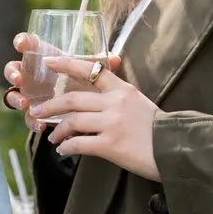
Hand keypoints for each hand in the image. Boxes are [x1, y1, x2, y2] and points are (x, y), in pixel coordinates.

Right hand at [2, 34, 122, 133]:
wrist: (85, 109)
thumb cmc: (85, 84)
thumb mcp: (91, 74)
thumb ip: (100, 67)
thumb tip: (115, 59)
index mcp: (44, 59)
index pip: (28, 46)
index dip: (22, 42)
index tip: (22, 45)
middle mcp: (33, 75)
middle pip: (13, 68)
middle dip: (13, 72)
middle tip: (20, 78)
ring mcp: (30, 94)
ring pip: (14, 94)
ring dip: (16, 98)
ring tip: (25, 104)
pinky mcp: (34, 112)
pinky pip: (27, 117)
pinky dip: (32, 121)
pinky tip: (41, 125)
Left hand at [34, 55, 161, 181]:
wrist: (176, 149)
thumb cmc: (158, 129)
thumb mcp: (138, 103)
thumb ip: (117, 97)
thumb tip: (94, 100)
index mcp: (122, 89)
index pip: (90, 70)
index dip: (66, 64)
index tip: (48, 62)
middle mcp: (115, 103)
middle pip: (72, 99)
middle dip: (50, 106)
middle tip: (36, 111)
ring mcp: (112, 124)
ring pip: (72, 121)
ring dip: (57, 130)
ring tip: (52, 138)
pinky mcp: (111, 145)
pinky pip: (79, 144)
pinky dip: (67, 148)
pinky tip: (64, 151)